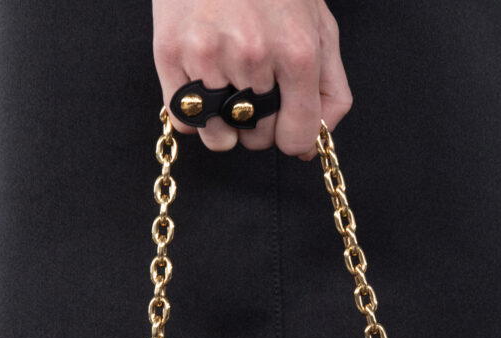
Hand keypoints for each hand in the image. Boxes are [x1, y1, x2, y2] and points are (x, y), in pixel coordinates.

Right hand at [152, 0, 352, 158]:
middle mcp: (253, 55)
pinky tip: (203, 83)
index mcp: (296, 51)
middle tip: (254, 86)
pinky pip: (184, 122)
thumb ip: (329, 90)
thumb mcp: (318, 28)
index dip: (292, 137)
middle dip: (258, 123)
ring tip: (227, 85)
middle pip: (257, 138)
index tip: (285, 123)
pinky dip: (194, 114)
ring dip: (224, 123)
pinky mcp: (171, 54)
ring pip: (219, 137)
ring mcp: (209, 56)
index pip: (296, 137)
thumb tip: (312, 147)